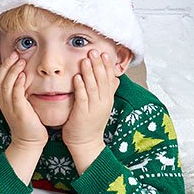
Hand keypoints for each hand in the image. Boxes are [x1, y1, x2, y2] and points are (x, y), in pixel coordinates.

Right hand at [0, 52, 46, 148]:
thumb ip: (17, 91)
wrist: (29, 141)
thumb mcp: (18, 104)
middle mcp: (3, 101)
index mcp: (2, 99)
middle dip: (6, 64)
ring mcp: (10, 106)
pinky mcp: (19, 111)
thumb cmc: (28, 122)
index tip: (9, 57)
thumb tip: (23, 75)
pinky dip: (18, 84)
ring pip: (5, 84)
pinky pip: (15, 95)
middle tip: (15, 53)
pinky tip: (23, 75)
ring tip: (20, 60)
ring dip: (12, 70)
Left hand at [63, 51, 115, 171]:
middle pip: (102, 80)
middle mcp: (103, 102)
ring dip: (90, 73)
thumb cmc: (90, 122)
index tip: (104, 53)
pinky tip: (77, 77)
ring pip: (93, 87)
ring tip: (86, 60)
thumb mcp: (102, 105)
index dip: (107, 66)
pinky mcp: (83, 113)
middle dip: (98, 65)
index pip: (109, 78)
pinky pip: (82, 98)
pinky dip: (80, 87)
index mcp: (107, 99)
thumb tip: (116, 78)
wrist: (86, 142)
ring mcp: (94, 107)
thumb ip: (107, 91)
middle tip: (94, 51)